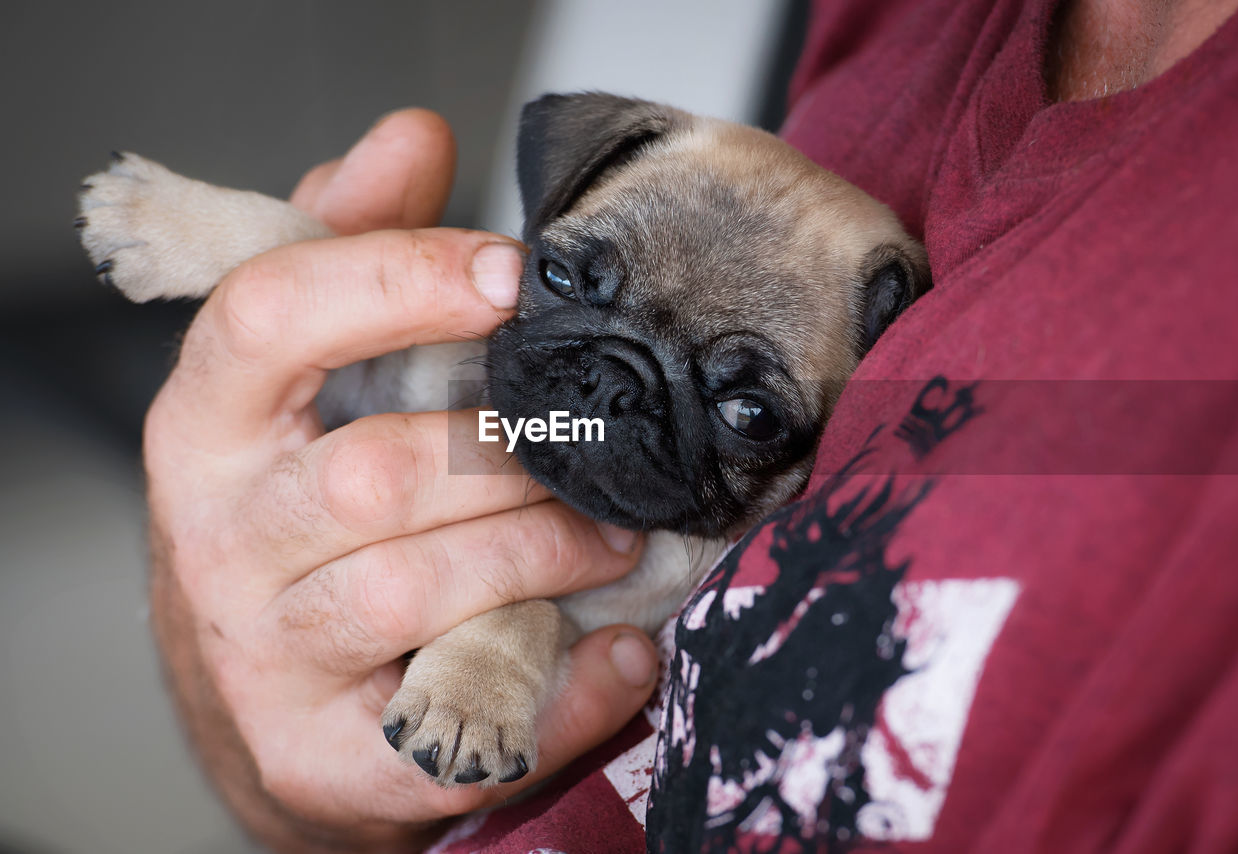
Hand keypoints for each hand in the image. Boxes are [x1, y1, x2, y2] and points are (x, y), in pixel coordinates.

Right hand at [144, 110, 657, 852]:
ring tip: (616, 535)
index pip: (272, 318)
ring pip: (417, 587)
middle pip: (373, 470)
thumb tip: (411, 138)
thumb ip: (349, 250)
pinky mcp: (318, 758)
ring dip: (545, 553)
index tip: (514, 274)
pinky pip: (452, 730)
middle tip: (597, 441)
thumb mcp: (302, 378)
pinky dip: (559, 695)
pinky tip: (618, 656)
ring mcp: (259, 657)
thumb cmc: (300, 520)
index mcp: (207, 425)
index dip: (398, 279)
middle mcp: (216, 539)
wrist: (269, 705)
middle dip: (513, 452)